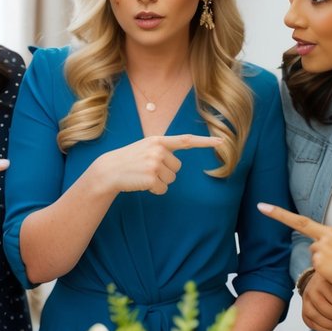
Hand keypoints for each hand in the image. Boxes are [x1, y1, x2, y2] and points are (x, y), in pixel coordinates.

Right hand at [92, 134, 222, 194]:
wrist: (109, 170)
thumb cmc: (130, 160)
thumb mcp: (146, 148)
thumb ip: (162, 149)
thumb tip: (176, 160)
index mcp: (159, 140)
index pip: (186, 140)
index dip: (205, 141)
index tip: (222, 141)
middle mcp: (158, 149)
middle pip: (177, 168)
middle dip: (165, 172)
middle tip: (147, 170)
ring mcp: (155, 163)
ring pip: (171, 180)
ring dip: (159, 182)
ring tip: (143, 175)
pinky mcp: (151, 177)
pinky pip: (163, 189)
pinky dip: (154, 190)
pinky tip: (141, 183)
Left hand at [258, 202, 331, 312]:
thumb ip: (330, 247)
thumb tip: (317, 254)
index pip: (300, 222)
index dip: (279, 214)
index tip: (261, 206)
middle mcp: (324, 239)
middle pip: (313, 252)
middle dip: (325, 261)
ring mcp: (323, 253)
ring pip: (317, 265)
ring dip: (328, 271)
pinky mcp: (323, 267)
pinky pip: (321, 277)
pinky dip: (331, 280)